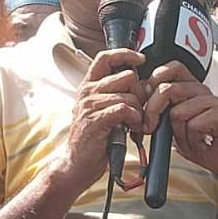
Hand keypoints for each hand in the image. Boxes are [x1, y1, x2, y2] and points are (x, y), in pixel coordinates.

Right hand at [51, 48, 146, 193]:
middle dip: (140, 93)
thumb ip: (116, 94)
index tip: (140, 59)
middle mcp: (88, 92)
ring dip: (138, 111)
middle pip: (126, 76)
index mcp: (89, 86)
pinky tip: (132, 129)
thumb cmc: (93, 138)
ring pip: (128, 95)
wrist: (76, 163)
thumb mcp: (102, 110)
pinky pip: (124, 108)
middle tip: (139, 109)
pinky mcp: (96, 120)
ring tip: (135, 124)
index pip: (105, 57)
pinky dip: (134, 119)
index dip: (125, 54)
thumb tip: (141, 85)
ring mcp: (90, 105)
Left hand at [142, 61, 217, 181]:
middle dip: (152, 111)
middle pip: (168, 89)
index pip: (172, 68)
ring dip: (178, 132)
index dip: (154, 80)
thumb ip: (158, 106)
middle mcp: (201, 89)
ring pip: (178, 112)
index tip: (145, 102)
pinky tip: (200, 141)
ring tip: (188, 137)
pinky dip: (192, 139)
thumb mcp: (169, 122)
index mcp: (189, 85)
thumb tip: (139, 96)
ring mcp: (212, 101)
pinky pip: (194, 126)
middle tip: (149, 128)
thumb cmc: (196, 139)